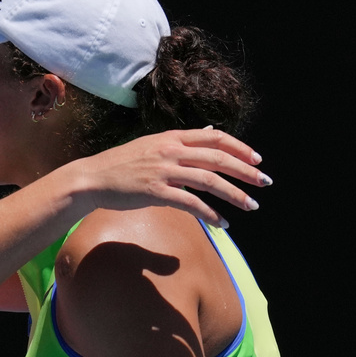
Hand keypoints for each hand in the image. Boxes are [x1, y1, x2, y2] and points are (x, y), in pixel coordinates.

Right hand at [84, 128, 270, 227]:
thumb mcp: (152, 145)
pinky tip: (223, 223)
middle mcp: (170, 151)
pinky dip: (211, 214)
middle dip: (246, 171)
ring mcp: (163, 171)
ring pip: (210, 180)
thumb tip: (208, 133)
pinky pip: (191, 203)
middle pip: (218, 158)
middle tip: (264, 182)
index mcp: (171, 138)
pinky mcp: (156, 192)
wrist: (91, 178)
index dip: (239, 148)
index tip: (256, 159)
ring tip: (251, 206)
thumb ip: (180, 142)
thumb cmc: (120, 164)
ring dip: (235, 194)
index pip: (215, 137)